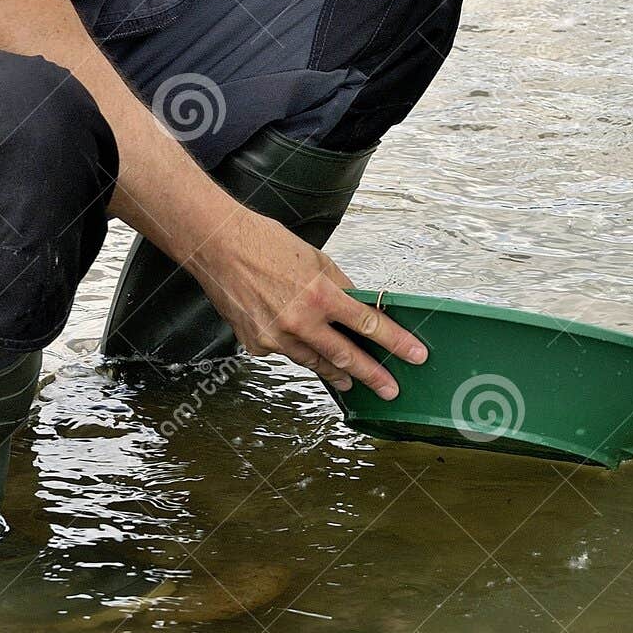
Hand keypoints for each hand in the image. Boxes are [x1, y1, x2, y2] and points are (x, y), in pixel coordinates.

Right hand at [188, 207, 427, 398]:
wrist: (217, 246)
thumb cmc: (265, 243)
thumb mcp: (315, 259)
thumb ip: (339, 288)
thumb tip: (358, 308)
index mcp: (320, 294)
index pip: (368, 324)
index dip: (396, 342)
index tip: (415, 355)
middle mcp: (300, 321)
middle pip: (346, 356)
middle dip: (373, 376)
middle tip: (391, 390)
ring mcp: (276, 337)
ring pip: (315, 362)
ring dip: (338, 373)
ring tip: (353, 383)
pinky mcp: (257, 345)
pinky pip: (285, 353)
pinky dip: (296, 349)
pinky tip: (299, 345)